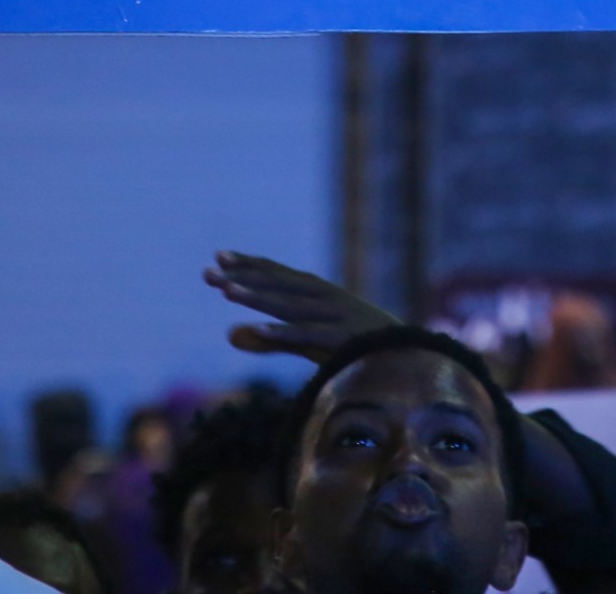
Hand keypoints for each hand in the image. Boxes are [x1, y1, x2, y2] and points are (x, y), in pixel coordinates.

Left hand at [204, 252, 397, 362]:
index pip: (277, 273)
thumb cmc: (354, 346)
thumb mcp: (309, 339)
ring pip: (289, 306)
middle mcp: (325, 297)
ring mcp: (335, 316)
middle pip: (277, 284)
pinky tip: (259, 330)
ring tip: (226, 292)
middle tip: (208, 272)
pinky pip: (309, 335)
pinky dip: (284, 332)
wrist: (406, 359)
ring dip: (258, 297)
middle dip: (242, 277)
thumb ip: (269, 337)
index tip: (218, 257)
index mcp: (317, 292)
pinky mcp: (343, 339)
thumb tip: (229, 335)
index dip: (248, 265)